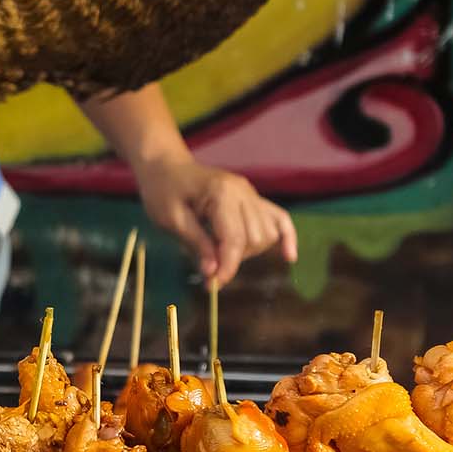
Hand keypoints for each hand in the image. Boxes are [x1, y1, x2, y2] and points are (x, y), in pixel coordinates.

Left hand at [135, 157, 297, 285]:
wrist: (166, 166)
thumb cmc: (163, 191)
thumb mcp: (170, 219)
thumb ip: (196, 244)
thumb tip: (213, 272)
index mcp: (221, 193)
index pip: (235, 239)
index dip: (227, 267)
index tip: (212, 285)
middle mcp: (242, 192)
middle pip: (254, 238)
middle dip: (234, 259)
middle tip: (209, 266)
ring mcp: (251, 194)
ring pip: (266, 234)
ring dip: (249, 251)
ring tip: (223, 252)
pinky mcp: (253, 198)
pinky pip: (280, 218)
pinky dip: (287, 237)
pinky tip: (289, 256)